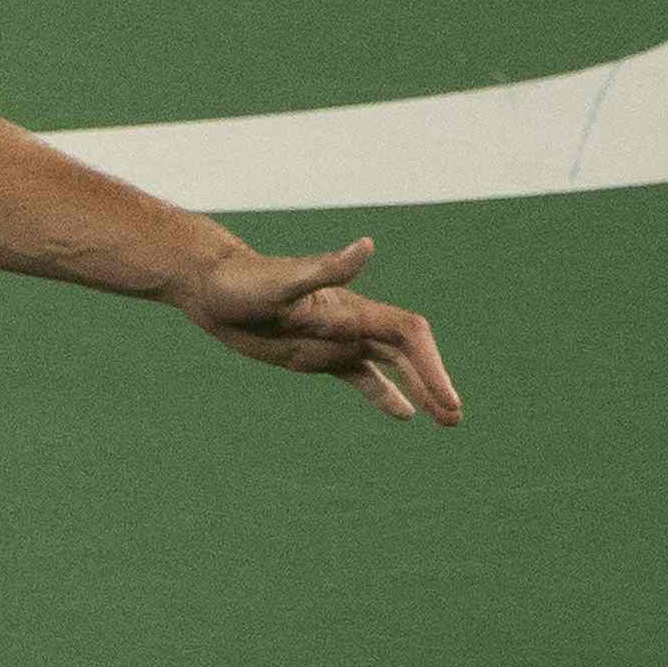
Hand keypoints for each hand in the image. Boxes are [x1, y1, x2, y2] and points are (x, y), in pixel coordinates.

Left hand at [180, 239, 463, 426]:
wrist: (213, 287)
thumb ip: (326, 269)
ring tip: (445, 420)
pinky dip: (384, 394)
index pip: (407, 335)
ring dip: (419, 390)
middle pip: (408, 355)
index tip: (444, 397)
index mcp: (352, 309)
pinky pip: (361, 377)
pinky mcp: (317, 355)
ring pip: (392, 368)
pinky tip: (404, 414)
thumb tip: (366, 246)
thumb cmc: (244, 282)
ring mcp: (337, 340)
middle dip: (433, 384)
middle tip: (454, 418)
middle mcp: (353, 323)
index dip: (430, 365)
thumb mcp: (282, 281)